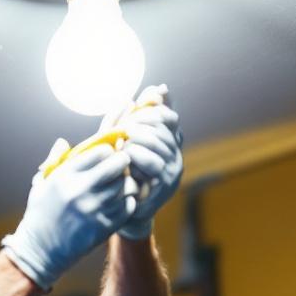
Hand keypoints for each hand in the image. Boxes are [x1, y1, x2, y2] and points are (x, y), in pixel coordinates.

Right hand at [1, 137, 136, 289]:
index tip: (107, 155)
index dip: (108, 150)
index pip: (101, 151)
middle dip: (123, 162)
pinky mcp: (104, 227)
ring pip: (127, 185)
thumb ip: (54, 161)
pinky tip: (119, 202)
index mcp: (65, 176)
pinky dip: (128, 201)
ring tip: (120, 185)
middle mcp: (81, 191)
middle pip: (119, 164)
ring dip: (127, 182)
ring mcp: (94, 210)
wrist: (41, 251)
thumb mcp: (41, 184)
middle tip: (121, 166)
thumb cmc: (40, 214)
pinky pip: (129, 206)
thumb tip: (63, 142)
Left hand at [111, 84, 182, 239]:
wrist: (121, 208)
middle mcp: (175, 153)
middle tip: (123, 125)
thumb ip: (135, 115)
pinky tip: (125, 155)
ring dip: (137, 137)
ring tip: (122, 140)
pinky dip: (136, 155)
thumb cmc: (120, 171)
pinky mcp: (166, 184)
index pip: (169, 116)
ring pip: (159, 141)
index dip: (153, 108)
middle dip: (140, 121)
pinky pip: (153, 162)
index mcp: (168, 141)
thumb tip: (158, 87)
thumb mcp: (123, 140)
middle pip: (164, 125)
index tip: (134, 109)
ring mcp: (173, 169)